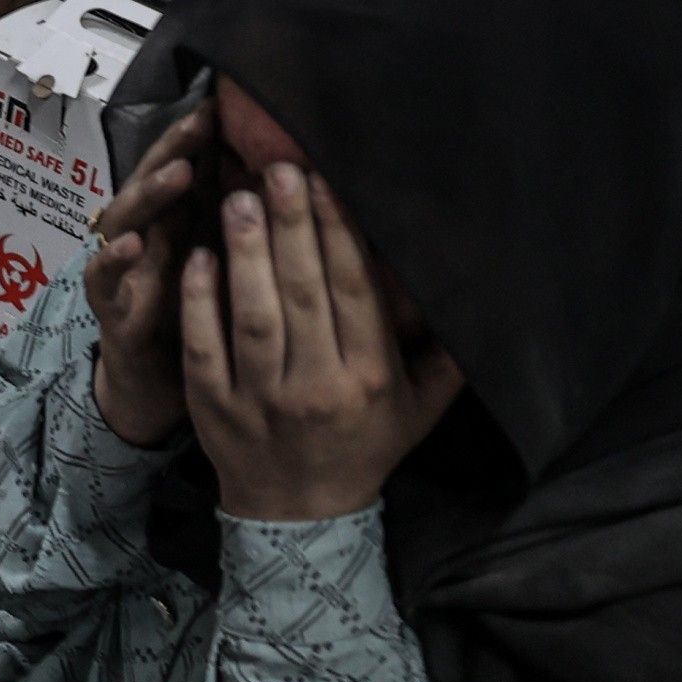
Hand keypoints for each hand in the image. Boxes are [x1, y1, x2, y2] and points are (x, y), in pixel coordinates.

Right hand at [86, 98, 211, 444]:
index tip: (233, 103)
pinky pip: (105, 278)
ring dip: (150, 193)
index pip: (190, 164)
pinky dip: (117, 260)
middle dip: (177, 147)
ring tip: (178, 173)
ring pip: (127, 218)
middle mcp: (144, 233)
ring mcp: (121, 267)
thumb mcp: (224, 265)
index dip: (207, 135)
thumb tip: (292, 172)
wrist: (156, 387)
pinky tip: (136, 244)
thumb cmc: (198, 320)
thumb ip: (242, 223)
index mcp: (177, 220)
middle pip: (156, 179)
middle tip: (202, 120)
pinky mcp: (108, 306)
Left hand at [179, 161, 463, 521]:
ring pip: (254, 315)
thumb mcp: (420, 409)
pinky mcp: (214, 407)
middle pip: (303, 294)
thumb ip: (447, 354)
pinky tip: (200, 257)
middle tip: (277, 168)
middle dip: (290, 227)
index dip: (337, 235)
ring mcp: (260, 398)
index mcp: (370, 379)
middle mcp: (317, 387)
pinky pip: (205, 345)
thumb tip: (481, 290)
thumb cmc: (365, 446)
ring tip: (239, 199)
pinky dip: (201, 301)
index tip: (323, 182)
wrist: (300, 513)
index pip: (353, 294)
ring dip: (246, 253)